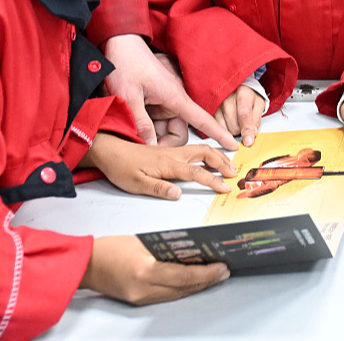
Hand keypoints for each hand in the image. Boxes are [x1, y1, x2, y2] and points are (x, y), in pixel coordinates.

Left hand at [82, 133, 233, 200]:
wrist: (108, 150)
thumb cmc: (120, 167)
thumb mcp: (135, 183)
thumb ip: (158, 188)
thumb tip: (178, 194)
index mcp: (168, 162)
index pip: (196, 171)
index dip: (213, 180)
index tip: (225, 188)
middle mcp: (173, 154)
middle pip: (205, 153)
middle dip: (222, 162)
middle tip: (234, 173)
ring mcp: (171, 151)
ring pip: (200, 149)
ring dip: (217, 156)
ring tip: (228, 165)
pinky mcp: (167, 151)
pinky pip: (193, 149)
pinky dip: (207, 153)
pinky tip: (208, 158)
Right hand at [84, 234, 227, 304]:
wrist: (86, 265)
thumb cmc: (110, 249)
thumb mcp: (141, 242)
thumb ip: (166, 247)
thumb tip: (192, 250)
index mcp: (145, 271)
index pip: (184, 275)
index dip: (206, 273)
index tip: (222, 267)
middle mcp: (144, 289)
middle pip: (184, 288)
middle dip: (207, 280)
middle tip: (224, 271)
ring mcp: (142, 298)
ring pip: (178, 294)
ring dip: (197, 285)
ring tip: (214, 275)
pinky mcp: (139, 301)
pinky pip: (167, 296)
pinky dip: (182, 288)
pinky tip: (193, 280)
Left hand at [101, 35, 239, 147]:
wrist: (120, 44)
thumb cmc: (126, 64)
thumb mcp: (128, 96)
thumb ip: (140, 122)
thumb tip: (152, 145)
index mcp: (174, 96)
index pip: (202, 118)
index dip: (218, 132)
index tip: (232, 144)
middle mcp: (174, 98)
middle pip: (179, 130)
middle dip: (163, 141)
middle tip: (142, 141)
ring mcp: (166, 99)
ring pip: (167, 127)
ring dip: (153, 132)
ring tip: (133, 125)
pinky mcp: (158, 99)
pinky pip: (159, 120)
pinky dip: (149, 125)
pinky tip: (134, 119)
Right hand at [214, 84, 268, 147]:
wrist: (234, 86)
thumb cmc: (247, 95)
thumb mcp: (258, 103)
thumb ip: (257, 118)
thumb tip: (252, 134)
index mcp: (243, 93)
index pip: (244, 113)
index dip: (247, 129)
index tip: (248, 141)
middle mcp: (227, 98)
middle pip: (233, 126)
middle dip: (240, 130)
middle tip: (242, 122)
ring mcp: (216, 104)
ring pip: (223, 130)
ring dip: (230, 130)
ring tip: (234, 120)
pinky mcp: (208, 111)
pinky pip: (215, 128)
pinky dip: (222, 128)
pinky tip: (226, 120)